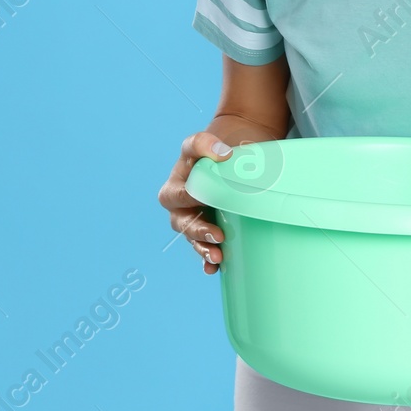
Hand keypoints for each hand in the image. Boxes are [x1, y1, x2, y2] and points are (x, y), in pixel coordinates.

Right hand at [157, 130, 234, 274]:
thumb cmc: (219, 149)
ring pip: (191, 237)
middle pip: (181, 221)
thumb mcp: (210, 141)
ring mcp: (192, 218)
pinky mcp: (205, 229)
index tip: (205, 200)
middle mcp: (180, 203)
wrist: (232, 155)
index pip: (179, 191)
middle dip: (197, 230)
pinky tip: (214, 268)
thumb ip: (207, 144)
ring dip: (202, 248)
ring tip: (217, 255)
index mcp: (177, 182)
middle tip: (216, 234)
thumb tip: (223, 155)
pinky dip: (207, 260)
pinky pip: (202, 248)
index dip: (190, 196)